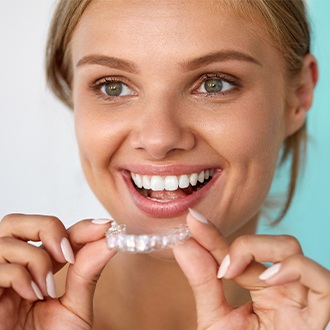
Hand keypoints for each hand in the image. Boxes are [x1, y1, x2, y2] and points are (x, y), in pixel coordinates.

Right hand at [0, 214, 114, 329]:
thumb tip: (110, 239)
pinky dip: (20, 276)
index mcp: (34, 270)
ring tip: (47, 288)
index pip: (53, 232)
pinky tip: (32, 296)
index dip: (79, 226)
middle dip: (48, 228)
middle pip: (17, 222)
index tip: (105, 228)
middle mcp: (11, 269)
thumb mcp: (74, 307)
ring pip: (8, 239)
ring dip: (37, 259)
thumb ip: (87, 272)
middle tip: (67, 254)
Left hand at [173, 210, 329, 329]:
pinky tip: (268, 280)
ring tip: (236, 273)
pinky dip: (297, 271)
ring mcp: (299, 300)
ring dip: (265, 251)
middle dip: (244, 244)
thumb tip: (183, 243)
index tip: (192, 221)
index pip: (237, 251)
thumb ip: (202, 281)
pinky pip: (323, 283)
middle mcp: (280, 288)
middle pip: (268, 242)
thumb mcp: (215, 319)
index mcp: (258, 287)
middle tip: (221, 267)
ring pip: (294, 251)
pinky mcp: (317, 317)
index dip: (214, 236)